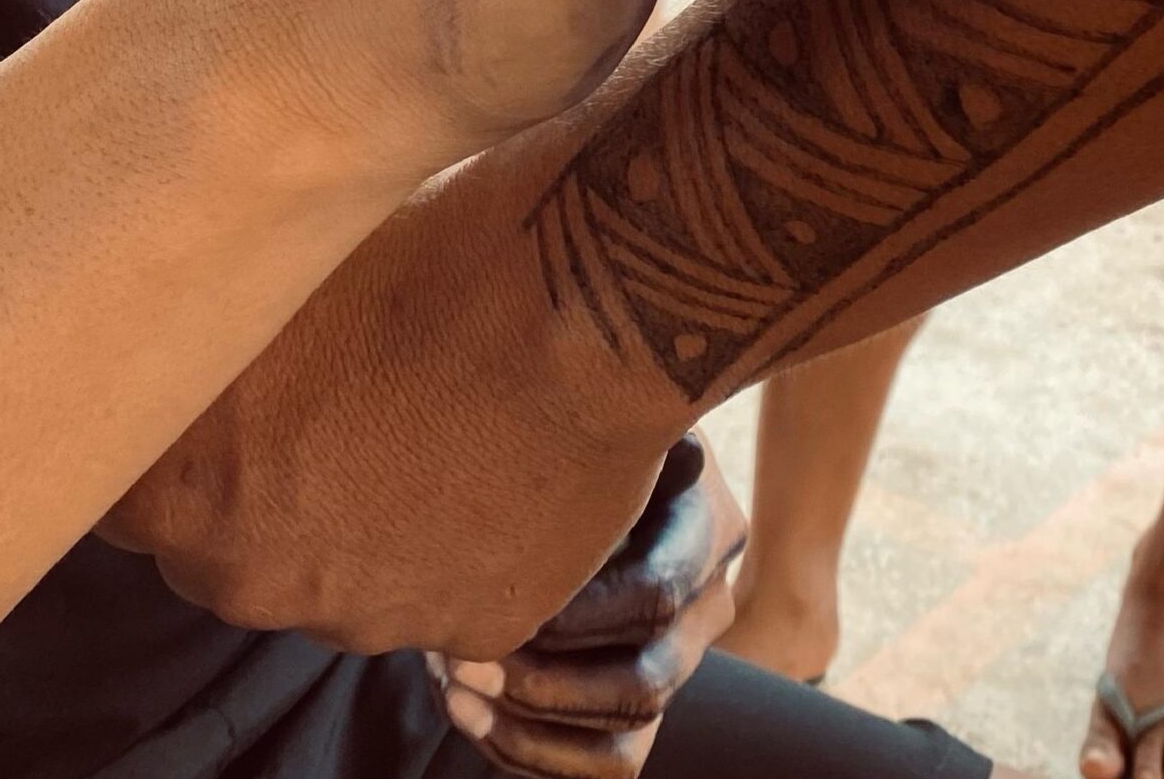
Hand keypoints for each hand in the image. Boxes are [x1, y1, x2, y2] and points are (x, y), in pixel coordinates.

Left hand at [106, 144, 686, 655]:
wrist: (585, 294)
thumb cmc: (422, 253)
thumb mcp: (267, 279)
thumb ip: (199, 343)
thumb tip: (164, 342)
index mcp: (186, 489)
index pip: (125, 504)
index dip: (175, 448)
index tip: (217, 403)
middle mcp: (257, 577)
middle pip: (232, 550)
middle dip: (268, 489)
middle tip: (340, 395)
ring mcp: (368, 618)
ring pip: (343, 579)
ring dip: (367, 515)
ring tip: (429, 409)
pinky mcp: (475, 628)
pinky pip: (448, 593)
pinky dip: (463, 541)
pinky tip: (494, 452)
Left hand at [431, 436, 742, 777]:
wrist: (595, 473)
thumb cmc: (585, 429)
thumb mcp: (602, 420)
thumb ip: (587, 432)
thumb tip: (548, 447)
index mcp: (708, 528)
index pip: (655, 595)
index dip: (577, 616)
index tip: (499, 608)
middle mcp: (708, 604)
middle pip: (645, 682)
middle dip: (544, 684)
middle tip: (460, 661)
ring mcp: (679, 660)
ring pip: (628, 733)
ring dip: (531, 728)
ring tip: (455, 693)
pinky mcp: (643, 703)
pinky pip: (610, 764)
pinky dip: (535, 755)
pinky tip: (473, 719)